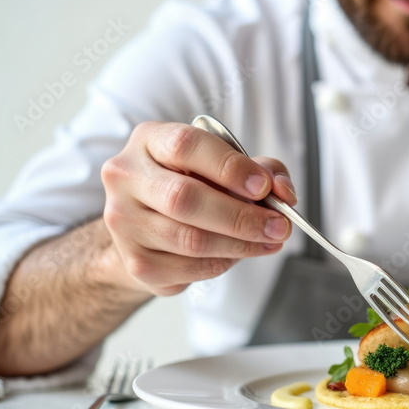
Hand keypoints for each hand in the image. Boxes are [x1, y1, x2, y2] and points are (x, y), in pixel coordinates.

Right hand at [101, 121, 297, 295]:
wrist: (147, 229)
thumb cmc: (192, 187)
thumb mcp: (226, 165)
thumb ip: (262, 169)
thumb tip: (282, 191)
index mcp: (148, 141)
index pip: (185, 146)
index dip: (229, 167)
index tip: (264, 186)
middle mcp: (126, 177)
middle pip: (184, 198)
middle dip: (241, 216)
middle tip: (278, 225)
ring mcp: (125, 222)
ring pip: (190, 239)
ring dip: (240, 244)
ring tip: (269, 241)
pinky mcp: (136, 262)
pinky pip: (190, 267)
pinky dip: (224, 262)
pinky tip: (239, 253)